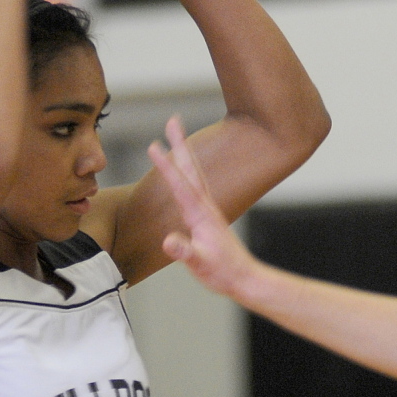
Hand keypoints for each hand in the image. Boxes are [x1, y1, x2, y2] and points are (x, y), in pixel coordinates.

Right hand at [148, 116, 257, 298]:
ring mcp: (207, 208)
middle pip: (190, 168)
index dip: (166, 165)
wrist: (243, 278)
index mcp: (199, 214)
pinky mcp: (207, 214)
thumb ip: (185, 251)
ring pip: (193, 173)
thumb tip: (168, 241)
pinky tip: (183, 168)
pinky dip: (187, 169)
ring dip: (184, 152)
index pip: (179, 185)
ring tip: (176, 134)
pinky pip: (194, 184)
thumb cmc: (222, 272)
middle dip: (180, 143)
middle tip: (172, 119)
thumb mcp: (200, 264)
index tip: (153, 145)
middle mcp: (204, 205)